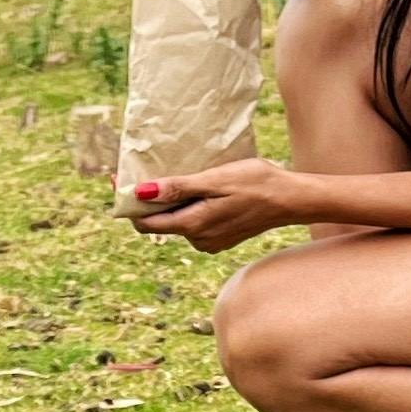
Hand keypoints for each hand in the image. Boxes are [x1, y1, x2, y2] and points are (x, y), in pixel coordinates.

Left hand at [123, 158, 297, 251]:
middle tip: (150, 170)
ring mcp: (209, 242)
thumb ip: (177, 189)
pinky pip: (194, 222)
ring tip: (185, 177)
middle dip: (152, 200)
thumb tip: (141, 193)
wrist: (289, 199)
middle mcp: (198, 240)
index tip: (121, 181)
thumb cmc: (254, 183)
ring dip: (174, 202)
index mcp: (192, 226)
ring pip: (178, 221)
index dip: (130, 204)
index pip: (145, 223)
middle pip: (161, 222)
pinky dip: (191, 207)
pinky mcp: (220, 238)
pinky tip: (203, 190)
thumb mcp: (213, 180)